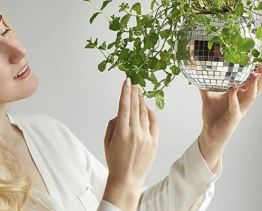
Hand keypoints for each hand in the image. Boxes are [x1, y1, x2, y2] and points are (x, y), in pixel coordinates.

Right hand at [103, 78, 158, 210]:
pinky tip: (147, 108)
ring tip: (139, 92)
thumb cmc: (115, 160)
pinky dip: (151, 113)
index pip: (124, 106)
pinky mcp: (154, 142)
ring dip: (141, 101)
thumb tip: (121, 112)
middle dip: (134, 92)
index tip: (126, 81)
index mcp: (121, 132)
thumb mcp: (107, 141)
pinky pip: (154, 122)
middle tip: (134, 83)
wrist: (127, 178)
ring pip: (144, 113)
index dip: (125, 92)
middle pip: (135, 106)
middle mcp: (134, 132)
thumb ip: (113, 124)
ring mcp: (146, 137)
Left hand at [198, 63, 261, 169]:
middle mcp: (242, 102)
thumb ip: (205, 87)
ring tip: (255, 74)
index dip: (257, 73)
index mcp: (239, 97)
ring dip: (253, 85)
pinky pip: (235, 105)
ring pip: (251, 96)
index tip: (260, 60)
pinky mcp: (234, 117)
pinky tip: (233, 88)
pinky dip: (234, 96)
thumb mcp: (208, 98)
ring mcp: (240, 110)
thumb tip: (198, 75)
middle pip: (257, 88)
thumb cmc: (212, 117)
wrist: (209, 134)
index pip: (251, 83)